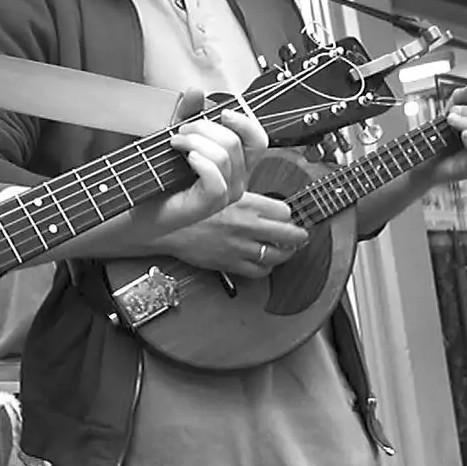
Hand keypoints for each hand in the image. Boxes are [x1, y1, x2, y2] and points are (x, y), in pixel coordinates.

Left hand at [133, 107, 268, 238]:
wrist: (143, 207)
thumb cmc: (163, 177)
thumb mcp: (178, 136)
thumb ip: (188, 113)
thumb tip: (196, 91)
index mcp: (236, 164)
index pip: (258, 139)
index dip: (245, 121)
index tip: (222, 112)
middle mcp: (237, 180)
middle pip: (236, 142)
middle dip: (205, 127)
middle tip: (182, 130)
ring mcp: (226, 194)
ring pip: (223, 155)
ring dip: (195, 141)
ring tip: (175, 143)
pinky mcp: (211, 203)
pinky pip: (215, 177)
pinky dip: (200, 161)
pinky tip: (186, 157)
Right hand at [156, 192, 310, 277]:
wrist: (168, 227)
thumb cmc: (191, 209)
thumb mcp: (222, 194)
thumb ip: (246, 200)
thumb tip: (264, 206)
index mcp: (246, 205)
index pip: (285, 212)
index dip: (288, 215)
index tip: (287, 217)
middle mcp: (247, 227)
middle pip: (290, 235)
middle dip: (298, 236)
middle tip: (298, 236)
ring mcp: (240, 247)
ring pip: (278, 256)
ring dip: (284, 253)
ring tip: (283, 250)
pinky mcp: (231, 263)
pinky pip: (259, 271)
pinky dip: (265, 268)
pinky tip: (262, 262)